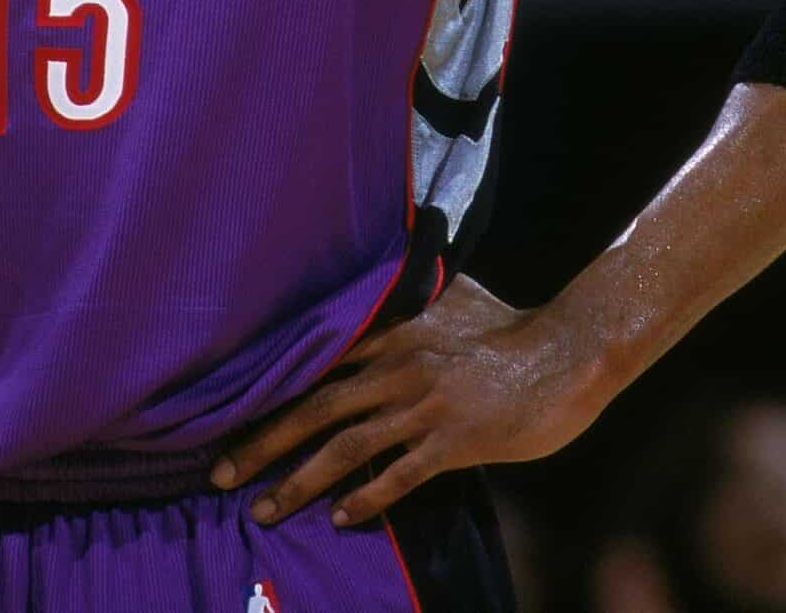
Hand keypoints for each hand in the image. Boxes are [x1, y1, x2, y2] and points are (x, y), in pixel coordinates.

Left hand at [211, 275, 603, 526]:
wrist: (567, 353)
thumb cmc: (511, 328)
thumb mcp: (456, 295)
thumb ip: (414, 293)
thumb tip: (394, 267)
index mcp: (396, 332)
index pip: (317, 363)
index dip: (270, 393)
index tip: (226, 416)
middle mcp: (399, 367)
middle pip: (316, 408)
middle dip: (261, 443)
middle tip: (218, 475)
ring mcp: (425, 406)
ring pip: (346, 446)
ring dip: (298, 481)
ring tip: (261, 510)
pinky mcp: (454, 440)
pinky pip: (398, 474)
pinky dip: (365, 496)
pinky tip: (338, 518)